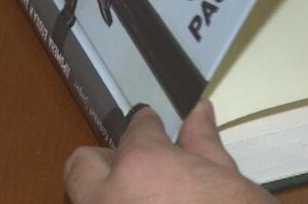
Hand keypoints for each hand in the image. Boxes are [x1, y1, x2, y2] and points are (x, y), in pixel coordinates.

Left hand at [64, 100, 277, 203]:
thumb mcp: (224, 176)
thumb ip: (202, 142)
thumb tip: (199, 112)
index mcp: (141, 164)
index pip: (136, 129)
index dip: (149, 125)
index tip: (154, 127)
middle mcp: (109, 195)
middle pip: (83, 164)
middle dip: (107, 160)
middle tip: (137, 168)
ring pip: (87, 200)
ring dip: (110, 194)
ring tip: (145, 200)